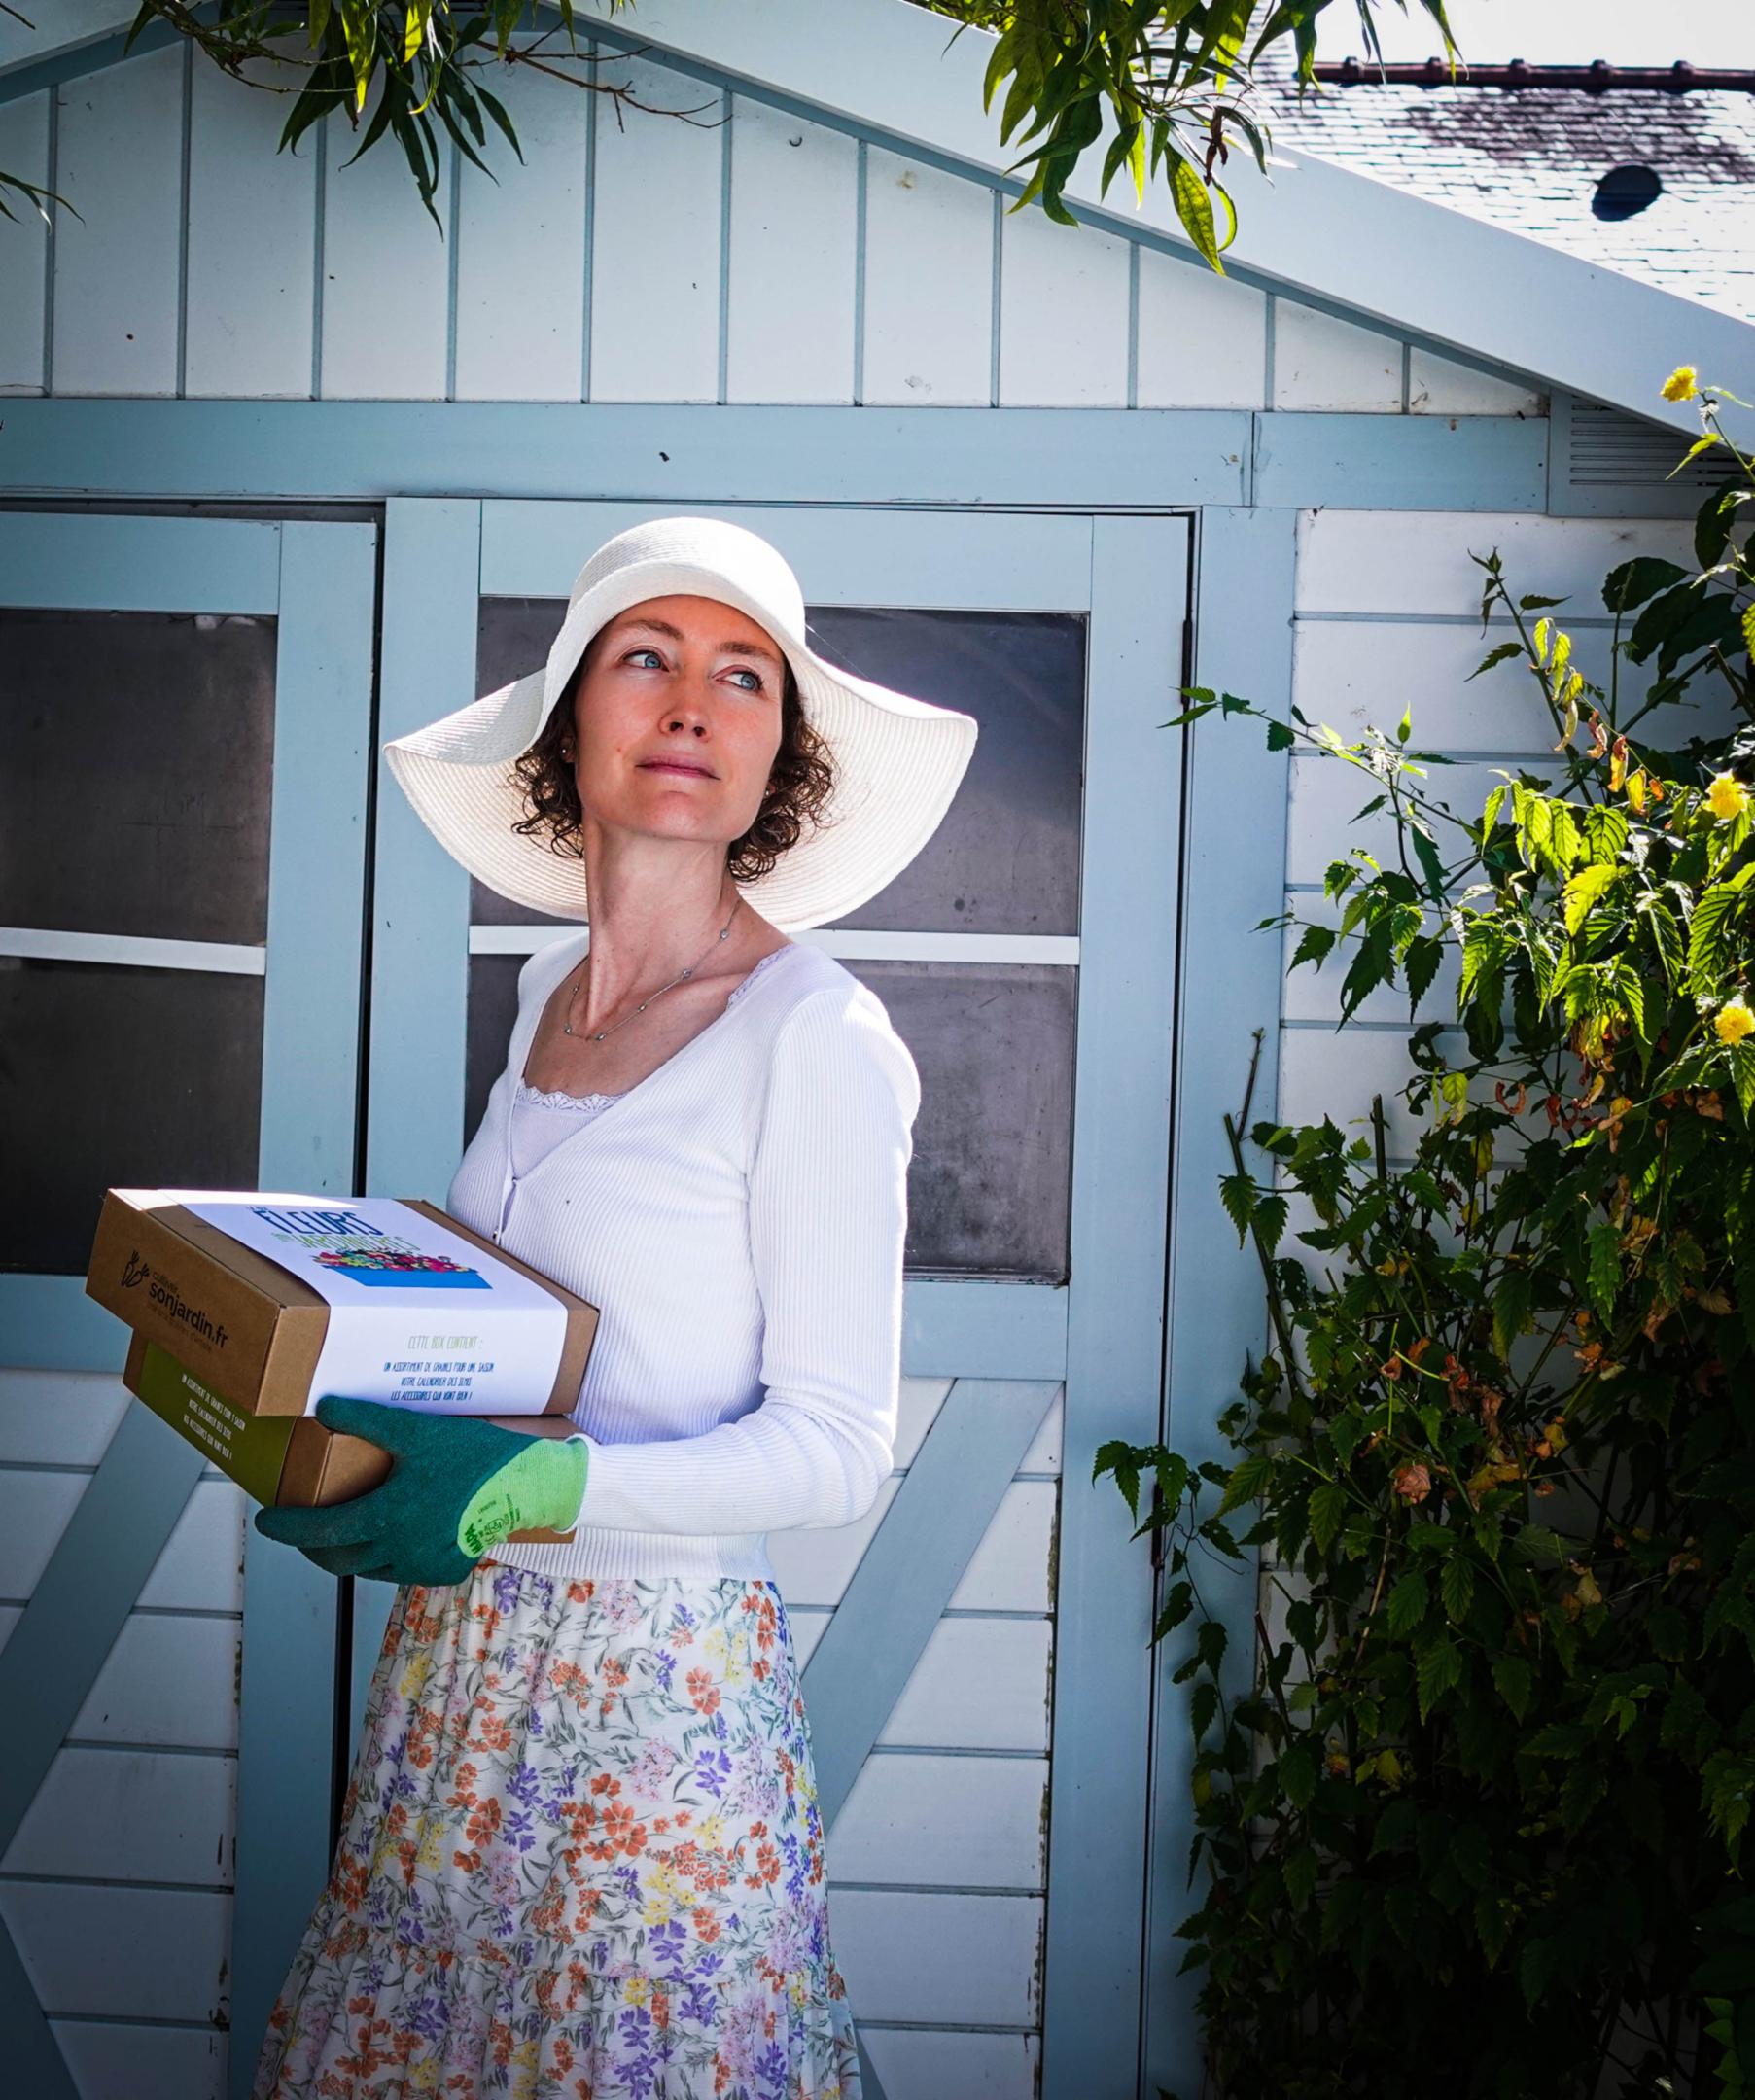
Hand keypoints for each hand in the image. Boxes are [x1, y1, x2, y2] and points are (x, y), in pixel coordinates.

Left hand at [253, 1396, 588, 1586]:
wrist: (528, 1486)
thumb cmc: (473, 1457)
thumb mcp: (417, 1431)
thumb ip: (367, 1420)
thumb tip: (326, 1406)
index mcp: (384, 1518)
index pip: (316, 1532)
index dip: (285, 1529)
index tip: (264, 1522)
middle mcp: (396, 1551)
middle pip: (335, 1558)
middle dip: (310, 1545)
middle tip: (300, 1527)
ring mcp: (421, 1566)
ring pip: (367, 1567)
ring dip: (347, 1551)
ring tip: (345, 1528)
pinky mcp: (444, 1570)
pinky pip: (400, 1570)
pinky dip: (385, 1556)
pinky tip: (392, 1536)